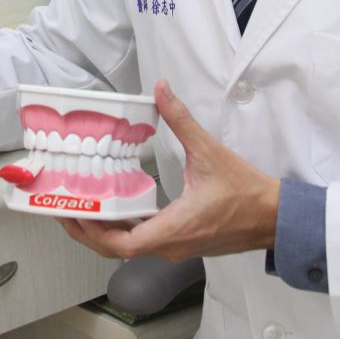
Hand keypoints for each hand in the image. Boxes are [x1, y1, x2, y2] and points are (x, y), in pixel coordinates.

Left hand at [59, 80, 279, 261]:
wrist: (275, 217)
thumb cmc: (246, 192)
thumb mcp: (209, 152)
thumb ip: (181, 120)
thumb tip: (162, 90)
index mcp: (173, 229)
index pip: (121, 244)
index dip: (92, 232)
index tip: (72, 213)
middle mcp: (171, 245)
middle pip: (118, 248)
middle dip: (89, 231)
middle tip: (65, 208)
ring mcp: (177, 247)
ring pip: (131, 246)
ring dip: (106, 230)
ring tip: (84, 204)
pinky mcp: (184, 243)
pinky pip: (146, 241)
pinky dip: (126, 228)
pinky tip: (118, 207)